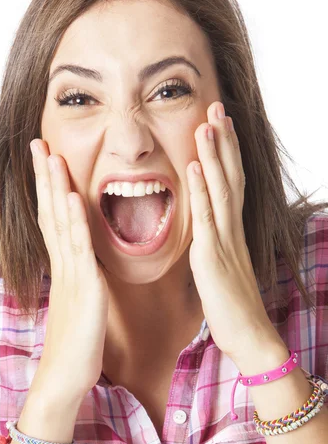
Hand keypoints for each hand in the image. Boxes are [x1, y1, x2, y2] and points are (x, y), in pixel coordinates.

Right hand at [29, 140, 109, 403]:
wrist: (66, 378)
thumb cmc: (77, 343)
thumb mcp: (81, 302)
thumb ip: (81, 278)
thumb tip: (84, 261)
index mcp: (65, 267)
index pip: (54, 218)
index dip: (50, 188)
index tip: (47, 160)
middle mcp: (64, 265)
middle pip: (51, 212)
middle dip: (45, 177)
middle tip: (38, 144)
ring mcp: (71, 275)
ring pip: (61, 223)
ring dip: (56, 188)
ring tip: (50, 156)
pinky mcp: (84, 289)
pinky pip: (78, 250)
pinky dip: (74, 222)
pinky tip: (72, 198)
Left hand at [186, 101, 281, 360]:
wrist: (250, 336)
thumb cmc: (233, 305)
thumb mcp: (223, 267)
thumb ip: (216, 245)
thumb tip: (207, 231)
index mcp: (231, 231)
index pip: (230, 183)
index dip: (226, 152)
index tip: (221, 124)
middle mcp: (231, 229)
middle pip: (229, 176)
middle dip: (223, 141)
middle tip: (218, 107)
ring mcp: (224, 240)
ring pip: (220, 189)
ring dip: (213, 154)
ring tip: (207, 123)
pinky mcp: (212, 256)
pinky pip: (207, 217)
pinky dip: (201, 189)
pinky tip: (194, 165)